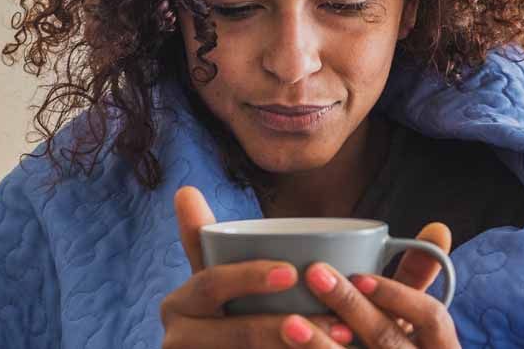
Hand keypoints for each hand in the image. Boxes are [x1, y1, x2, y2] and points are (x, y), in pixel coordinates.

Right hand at [159, 187, 354, 347]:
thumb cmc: (223, 317)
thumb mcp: (215, 284)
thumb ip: (202, 240)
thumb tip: (184, 190)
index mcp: (180, 305)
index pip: (214, 283)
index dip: (249, 277)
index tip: (290, 271)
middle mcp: (178, 339)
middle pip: (238, 332)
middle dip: (288, 327)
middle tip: (337, 322)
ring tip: (346, 342)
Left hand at [290, 223, 461, 348]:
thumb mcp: (419, 328)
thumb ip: (420, 281)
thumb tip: (437, 227)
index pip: (432, 317)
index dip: (398, 295)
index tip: (362, 276)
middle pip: (387, 340)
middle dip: (350, 307)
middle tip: (314, 273)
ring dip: (320, 347)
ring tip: (289, 322)